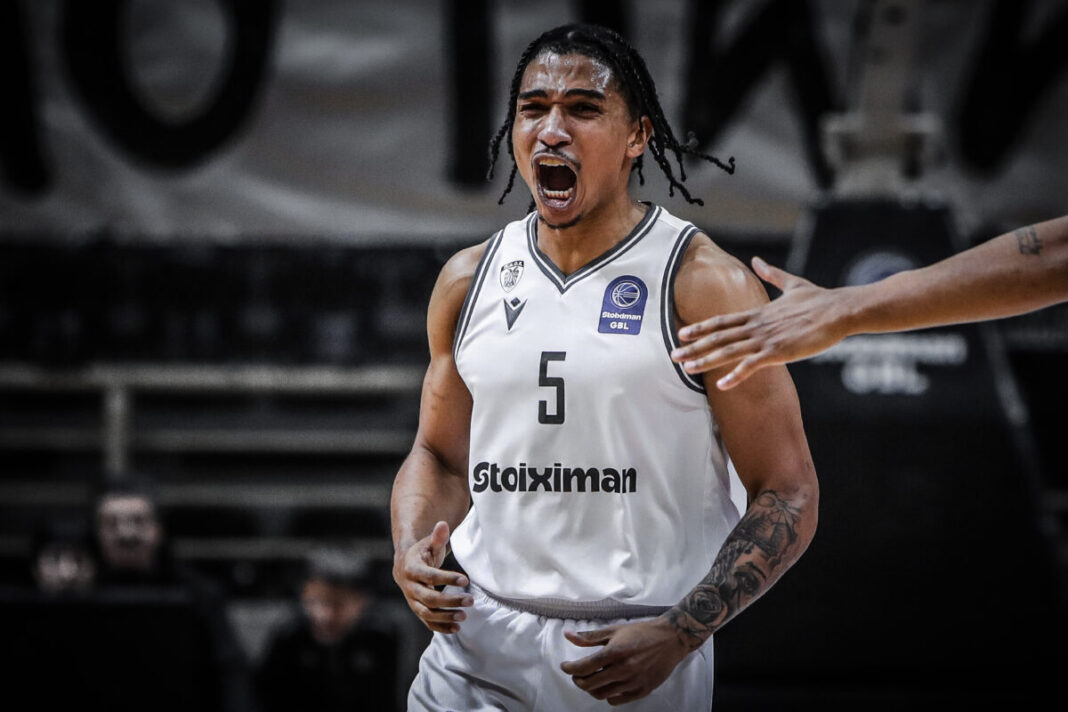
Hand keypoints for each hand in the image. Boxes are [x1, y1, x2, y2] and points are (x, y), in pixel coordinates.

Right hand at [392, 521, 472, 632]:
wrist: (405, 566)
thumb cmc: (422, 553)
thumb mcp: (429, 543)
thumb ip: (437, 537)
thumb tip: (442, 524)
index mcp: (412, 568)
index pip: (429, 576)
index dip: (446, 579)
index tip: (465, 580)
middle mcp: (409, 587)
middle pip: (428, 598)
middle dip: (449, 601)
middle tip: (470, 601)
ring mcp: (412, 601)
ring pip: (426, 613)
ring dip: (445, 617)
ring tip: (464, 616)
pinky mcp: (417, 610)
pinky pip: (427, 622)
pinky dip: (441, 627)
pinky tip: (456, 629)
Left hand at [559, 616, 691, 705]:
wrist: (670, 639)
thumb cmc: (641, 632)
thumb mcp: (614, 630)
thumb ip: (589, 637)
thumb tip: (567, 635)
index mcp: (615, 652)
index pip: (584, 667)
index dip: (570, 669)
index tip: (565, 666)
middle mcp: (623, 669)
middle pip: (590, 684)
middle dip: (578, 680)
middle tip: (576, 674)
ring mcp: (633, 682)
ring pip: (601, 694)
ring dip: (591, 688)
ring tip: (591, 680)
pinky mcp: (642, 690)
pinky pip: (617, 700)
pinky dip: (607, 695)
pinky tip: (608, 685)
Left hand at [672, 257, 848, 388]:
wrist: (839, 310)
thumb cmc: (819, 299)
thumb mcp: (792, 284)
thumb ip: (772, 274)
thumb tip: (757, 259)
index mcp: (758, 313)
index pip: (722, 321)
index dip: (701, 327)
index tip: (682, 332)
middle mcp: (757, 326)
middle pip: (719, 336)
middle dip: (694, 346)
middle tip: (672, 355)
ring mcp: (766, 339)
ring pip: (729, 350)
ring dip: (706, 360)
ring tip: (687, 368)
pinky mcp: (779, 352)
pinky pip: (752, 365)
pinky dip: (735, 375)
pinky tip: (721, 384)